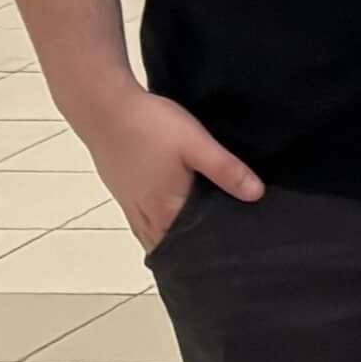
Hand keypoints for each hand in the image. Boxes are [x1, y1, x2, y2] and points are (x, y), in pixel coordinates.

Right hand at [80, 90, 261, 252]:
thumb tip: (256, 195)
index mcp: (165, 210)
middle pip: (170, 245)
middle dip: (191, 249)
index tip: (231, 254)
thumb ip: (226, 170)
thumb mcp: (196, 144)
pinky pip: (142, 220)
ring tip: (199, 236)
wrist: (103, 107)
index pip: (190, 246)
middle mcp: (144, 215)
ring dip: (172, 238)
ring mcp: (129, 204)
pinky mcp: (121, 191)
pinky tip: (173, 213)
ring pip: (154, 234)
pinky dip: (159, 224)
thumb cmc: (149, 126)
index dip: (209, 251)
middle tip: (220, 247)